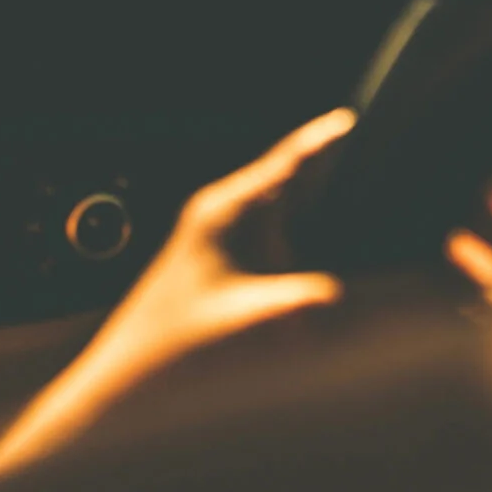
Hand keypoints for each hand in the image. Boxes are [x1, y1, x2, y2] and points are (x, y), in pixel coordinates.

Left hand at [0, 110, 354, 482]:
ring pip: (281, 209)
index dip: (318, 141)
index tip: (348, 120)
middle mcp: (222, 213)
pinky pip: (273, 237)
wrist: (132, 370)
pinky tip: (312, 252)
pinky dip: (297, 238)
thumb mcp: (241, 321)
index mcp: (221, 211)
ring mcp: (223, 233)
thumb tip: (339, 292)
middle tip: (359, 151)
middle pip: (284, 178)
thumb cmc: (175, 342)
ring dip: (310, 208)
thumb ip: (294, 304)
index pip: (280, 164)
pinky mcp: (227, 256)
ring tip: (337, 204)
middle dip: (321, 167)